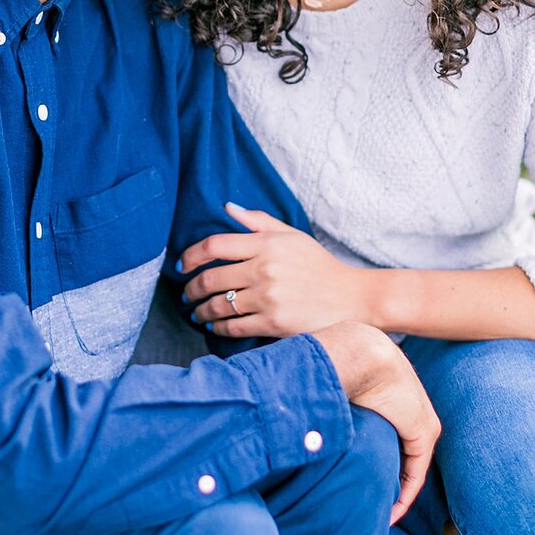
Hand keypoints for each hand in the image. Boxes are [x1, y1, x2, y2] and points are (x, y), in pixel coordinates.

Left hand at [181, 204, 369, 336]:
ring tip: (196, 312)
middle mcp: (265, 269)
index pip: (215, 245)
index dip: (191, 255)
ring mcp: (268, 298)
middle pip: (211, 278)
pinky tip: (214, 326)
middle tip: (186, 294)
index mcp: (267, 244)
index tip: (182, 265)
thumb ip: (259, 221)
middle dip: (191, 289)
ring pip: (219, 305)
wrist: (351, 298)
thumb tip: (227, 207)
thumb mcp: (292, 236)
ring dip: (200, 311)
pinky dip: (218, 328)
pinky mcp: (274, 323)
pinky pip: (234, 326)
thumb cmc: (319, 266)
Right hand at [310, 321, 440, 524]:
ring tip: (378, 514)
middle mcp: (407, 404)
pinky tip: (391, 513)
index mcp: (385, 389)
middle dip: (385, 477)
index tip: (355, 477)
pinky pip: (415, 472)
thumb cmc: (334, 362)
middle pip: (398, 449)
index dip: (371, 455)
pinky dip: (404, 494)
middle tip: (368, 501)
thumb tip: (286, 409)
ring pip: (408, 464)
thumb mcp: (328, 382)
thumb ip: (318, 397)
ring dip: (394, 490)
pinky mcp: (423, 431)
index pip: (385, 429)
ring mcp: (419, 418)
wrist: (358, 352)